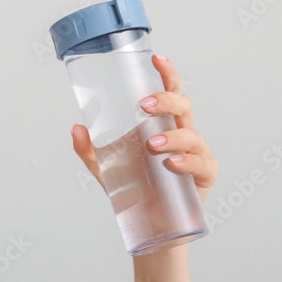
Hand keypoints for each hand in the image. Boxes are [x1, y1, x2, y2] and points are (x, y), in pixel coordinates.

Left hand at [71, 54, 217, 203]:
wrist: (149, 224)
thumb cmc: (132, 187)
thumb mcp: (103, 166)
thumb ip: (88, 149)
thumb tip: (76, 128)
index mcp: (161, 123)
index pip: (168, 91)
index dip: (166, 72)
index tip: (156, 58)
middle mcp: (181, 132)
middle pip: (183, 105)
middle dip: (165, 100)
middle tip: (143, 105)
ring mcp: (196, 153)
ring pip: (192, 134)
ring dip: (172, 136)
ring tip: (152, 145)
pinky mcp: (205, 176)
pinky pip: (203, 164)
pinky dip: (188, 161)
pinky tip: (172, 163)